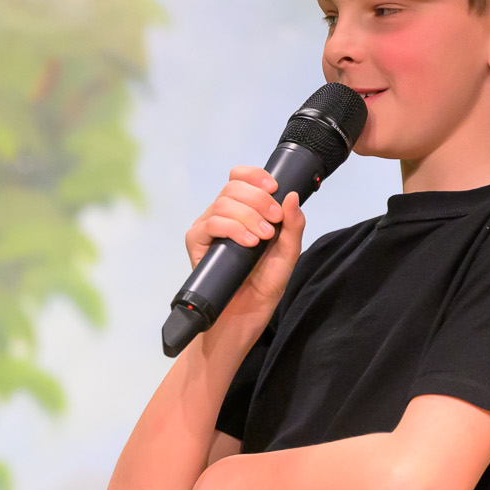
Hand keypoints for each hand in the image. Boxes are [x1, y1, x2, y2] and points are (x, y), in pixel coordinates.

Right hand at [183, 166, 306, 329]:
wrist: (247, 313)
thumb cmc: (265, 284)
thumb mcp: (288, 252)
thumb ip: (293, 225)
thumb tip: (291, 195)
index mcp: (242, 210)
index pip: (240, 177)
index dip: (255, 176)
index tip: (274, 188)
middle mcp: (222, 215)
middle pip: (233, 187)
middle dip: (259, 200)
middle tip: (274, 222)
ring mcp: (208, 228)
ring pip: (223, 203)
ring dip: (249, 216)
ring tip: (262, 238)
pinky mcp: (196, 243)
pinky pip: (211, 224)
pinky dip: (232, 229)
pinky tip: (248, 242)